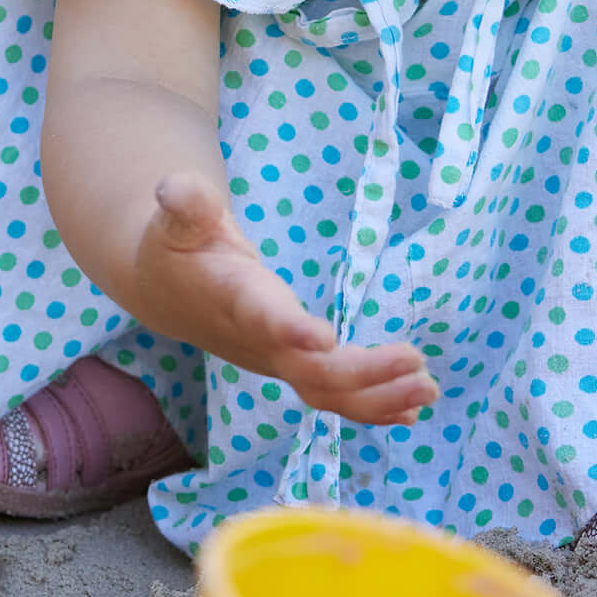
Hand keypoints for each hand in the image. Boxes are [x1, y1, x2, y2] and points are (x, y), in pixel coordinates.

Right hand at [132, 174, 439, 424]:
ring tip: (427, 387)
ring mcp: (275, 360)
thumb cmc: (178, 246)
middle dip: (363, 374)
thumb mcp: (176, 217)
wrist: (168, 293)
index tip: (327, 337)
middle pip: (309, 371)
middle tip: (417, 363)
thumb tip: (174, 187)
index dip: (290, 330)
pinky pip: (331, 396)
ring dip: (378, 398)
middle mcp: (258, 340)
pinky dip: (371, 407)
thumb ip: (185, 202)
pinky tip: (411, 409)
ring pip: (326, 393)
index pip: (262, 318)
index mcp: (233, 298)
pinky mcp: (290, 367)